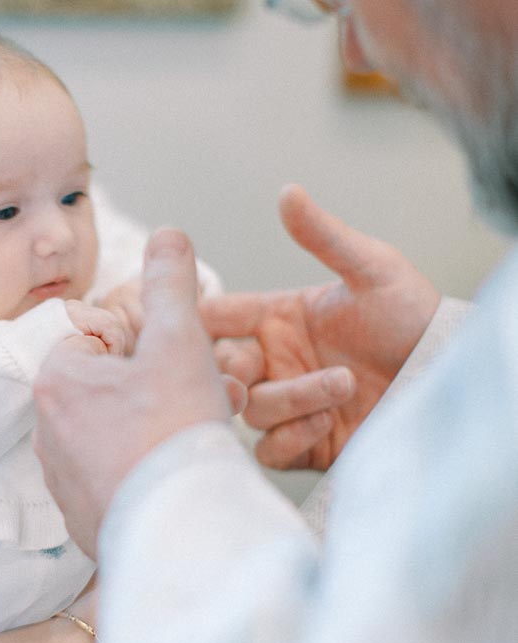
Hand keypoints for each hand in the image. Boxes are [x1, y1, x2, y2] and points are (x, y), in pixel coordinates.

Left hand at [35, 228, 231, 555]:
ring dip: (163, 425)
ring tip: (206, 435)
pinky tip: (183, 473)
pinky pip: (119, 477)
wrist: (181, 534)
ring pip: (118, 432)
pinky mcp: (84, 518)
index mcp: (56, 380)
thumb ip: (170, 284)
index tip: (183, 363)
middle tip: (214, 396)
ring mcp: (63, 480)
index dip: (151, 343)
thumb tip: (167, 235)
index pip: (103, 337)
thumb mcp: (179, 342)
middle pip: (113, 386)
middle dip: (166, 385)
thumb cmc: (175, 434)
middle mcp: (45, 430)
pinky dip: (150, 469)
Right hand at [200, 185, 440, 470]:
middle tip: (253, 366)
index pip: (217, 318)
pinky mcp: (307, 444)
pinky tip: (326, 420)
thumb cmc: (414, 316)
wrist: (447, 376)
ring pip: (251, 410)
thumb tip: (288, 192)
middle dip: (231, 370)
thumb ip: (325, 236)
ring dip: (290, 398)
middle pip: (222, 370)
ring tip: (341, 384)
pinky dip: (291, 437)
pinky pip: (271, 450)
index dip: (198, 319)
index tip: (194, 320)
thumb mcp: (373, 269)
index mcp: (279, 319)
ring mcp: (291, 404)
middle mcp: (278, 362)